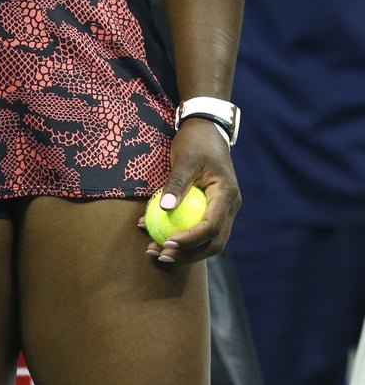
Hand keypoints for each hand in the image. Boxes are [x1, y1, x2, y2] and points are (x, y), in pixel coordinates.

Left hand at [139, 119, 240, 264]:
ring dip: (184, 251)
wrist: (207, 130)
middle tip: (160, 255)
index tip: (166, 242)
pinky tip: (157, 235)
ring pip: (208, 241)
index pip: (212, 226)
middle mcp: (230, 207)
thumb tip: (164, 208)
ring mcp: (224, 210)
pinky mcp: (213, 210)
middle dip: (187, 254)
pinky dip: (182, 236)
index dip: (190, 239)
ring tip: (155, 250)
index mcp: (227, 194)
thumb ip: (176, 183)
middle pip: (213, 242)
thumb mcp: (184, 158)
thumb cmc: (196, 141)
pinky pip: (200, 229)